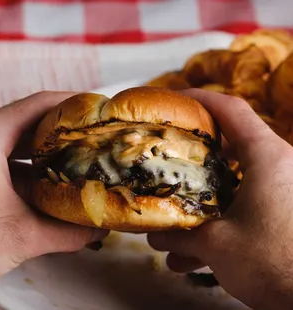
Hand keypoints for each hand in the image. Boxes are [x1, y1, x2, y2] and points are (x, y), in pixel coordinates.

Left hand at [0, 91, 107, 283]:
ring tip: (82, 158)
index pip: (40, 104)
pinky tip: (53, 181)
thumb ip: (65, 234)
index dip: (73, 103)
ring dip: (53, 150)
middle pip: (35, 120)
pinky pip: (14, 158)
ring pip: (24, 141)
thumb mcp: (18, 237)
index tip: (98, 109)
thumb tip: (98, 231)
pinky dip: (36, 167)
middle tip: (97, 137)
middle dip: (69, 129)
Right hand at [148, 90, 292, 309]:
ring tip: (175, 225)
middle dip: (198, 155)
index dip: (202, 99)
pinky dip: (220, 222)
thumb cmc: (275, 264)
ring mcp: (282, 190)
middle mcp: (279, 166)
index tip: (178, 100)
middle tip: (173, 161)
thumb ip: (182, 235)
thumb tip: (155, 236)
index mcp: (267, 158)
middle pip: (231, 145)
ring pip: (235, 182)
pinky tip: (193, 255)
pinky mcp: (282, 212)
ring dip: (204, 201)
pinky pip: (246, 206)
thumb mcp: (218, 245)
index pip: (232, 110)